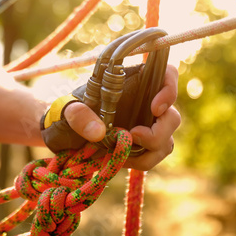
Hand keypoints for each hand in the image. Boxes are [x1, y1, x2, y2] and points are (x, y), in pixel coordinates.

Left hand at [64, 64, 180, 170]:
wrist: (63, 133)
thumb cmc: (67, 112)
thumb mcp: (67, 109)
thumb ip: (79, 115)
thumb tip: (99, 132)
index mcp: (135, 81)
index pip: (167, 74)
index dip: (169, 89)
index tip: (155, 108)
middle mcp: (146, 101)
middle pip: (171, 116)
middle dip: (159, 132)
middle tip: (134, 136)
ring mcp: (148, 124)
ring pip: (167, 140)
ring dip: (151, 150)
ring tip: (123, 153)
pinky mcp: (144, 144)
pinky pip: (155, 155)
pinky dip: (142, 160)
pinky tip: (121, 159)